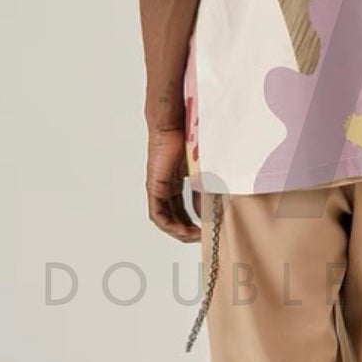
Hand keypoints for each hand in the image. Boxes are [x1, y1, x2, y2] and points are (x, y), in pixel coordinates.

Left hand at [146, 126, 199, 241]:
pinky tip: (181, 230)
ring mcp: (159, 187)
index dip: (194, 221)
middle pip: (174, 215)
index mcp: (177, 180)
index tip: (207, 229)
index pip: (183, 207)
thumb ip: (205, 192)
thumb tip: (207, 213)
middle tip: (200, 238)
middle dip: (187, 230)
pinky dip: (168, 224)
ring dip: (178, 230)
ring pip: (165, 217)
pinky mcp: (154, 187)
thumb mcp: (205, 172)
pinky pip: (157, 213)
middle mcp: (166, 186)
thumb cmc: (192, 139)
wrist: (177, 124)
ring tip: (193, 237)